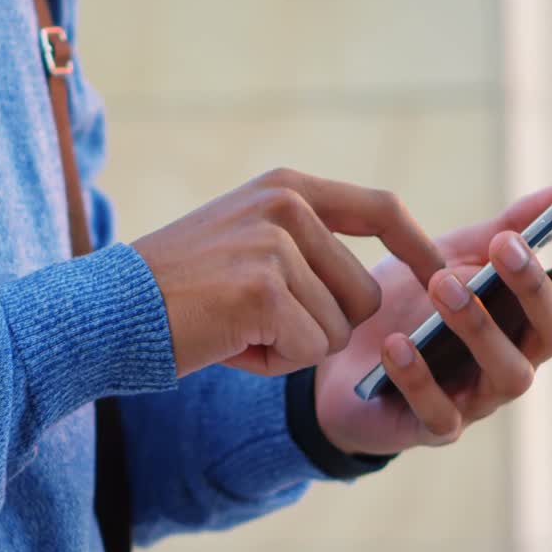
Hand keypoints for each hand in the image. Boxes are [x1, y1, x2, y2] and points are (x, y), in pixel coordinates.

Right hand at [133, 168, 443, 376]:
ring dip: (292, 347)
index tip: (443, 277)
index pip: (380, 208)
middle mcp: (286, 205)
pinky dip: (271, 363)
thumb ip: (306, 246)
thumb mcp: (246, 242)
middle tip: (255, 321)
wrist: (108, 312)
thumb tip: (379, 288)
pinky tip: (228, 344)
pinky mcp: (263, 289)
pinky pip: (307, 350)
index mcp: (287, 187)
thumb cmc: (179, 292)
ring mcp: (275, 244)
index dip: (418, 247)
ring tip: (236, 328)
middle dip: (320, 327)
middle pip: (365, 294)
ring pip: (337, 330)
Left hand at [314, 185, 551, 455]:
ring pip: (510, 375)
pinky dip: (418, 377)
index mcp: (525, 316)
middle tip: (503, 246)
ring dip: (479, 327)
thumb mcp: (446, 257)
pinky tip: (396, 344)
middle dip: (535, 287)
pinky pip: (440, 413)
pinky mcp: (434, 428)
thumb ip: (499, 229)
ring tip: (440, 284)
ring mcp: (479, 398)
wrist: (338, 364)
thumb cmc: (405, 306)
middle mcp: (516, 359)